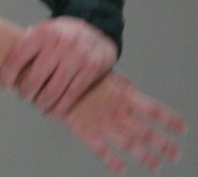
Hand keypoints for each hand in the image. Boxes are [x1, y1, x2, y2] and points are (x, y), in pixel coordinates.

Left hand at [0, 17, 117, 115]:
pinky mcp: (90, 71)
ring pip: (51, 92)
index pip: (17, 58)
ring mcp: (76, 57)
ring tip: (37, 103)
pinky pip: (69, 98)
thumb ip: (17, 53)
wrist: (97, 32)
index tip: (5, 85)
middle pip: (33, 79)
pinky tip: (52, 110)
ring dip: (40, 103)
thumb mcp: (40, 34)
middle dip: (24, 92)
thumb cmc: (61, 36)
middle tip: (23, 95)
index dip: (7, 76)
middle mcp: (59, 43)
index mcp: (42, 32)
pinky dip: (58, 109)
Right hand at [64, 71, 186, 173]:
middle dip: (162, 144)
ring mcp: (100, 122)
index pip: (152, 109)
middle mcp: (114, 110)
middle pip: (144, 131)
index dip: (168, 120)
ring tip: (157, 166)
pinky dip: (111, 161)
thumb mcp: (102, 70)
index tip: (183, 129)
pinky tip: (121, 169)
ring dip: (143, 155)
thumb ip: (119, 83)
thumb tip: (132, 87)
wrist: (51, 73)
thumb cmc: (77, 68)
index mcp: (122, 94)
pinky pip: (100, 149)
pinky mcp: (84, 130)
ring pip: (127, 143)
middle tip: (176, 154)